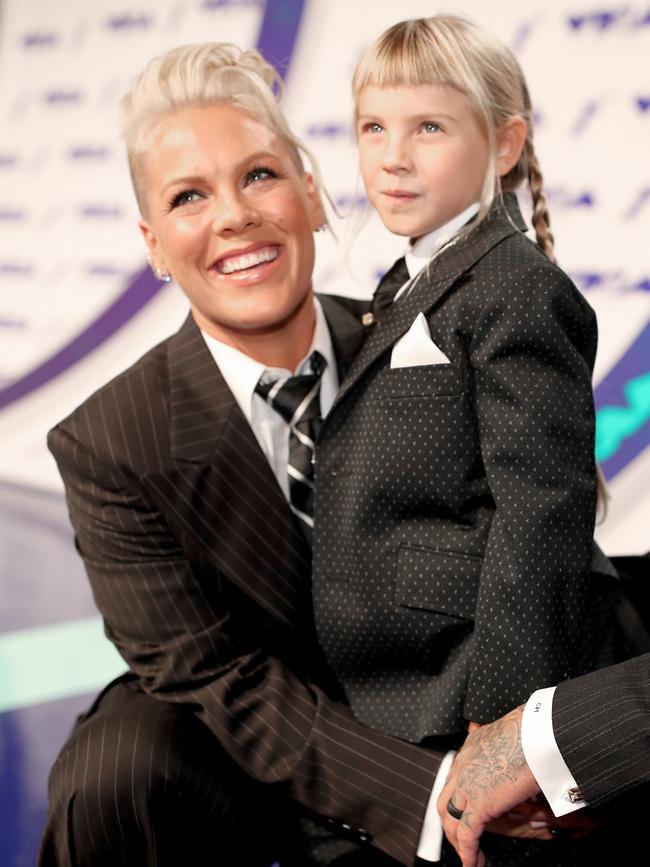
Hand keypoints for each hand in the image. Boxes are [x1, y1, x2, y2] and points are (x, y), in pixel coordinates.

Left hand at [438, 706, 543, 866]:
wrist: (539, 731)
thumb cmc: (534, 730)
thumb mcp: (515, 733)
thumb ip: (511, 744)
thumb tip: (523, 747)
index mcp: (472, 747)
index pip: (456, 776)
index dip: (457, 797)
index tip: (465, 809)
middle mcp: (464, 764)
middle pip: (446, 800)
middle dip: (452, 823)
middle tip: (463, 839)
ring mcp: (467, 784)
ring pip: (451, 820)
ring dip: (458, 842)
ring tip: (470, 858)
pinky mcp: (479, 804)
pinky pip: (467, 835)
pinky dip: (468, 854)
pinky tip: (473, 865)